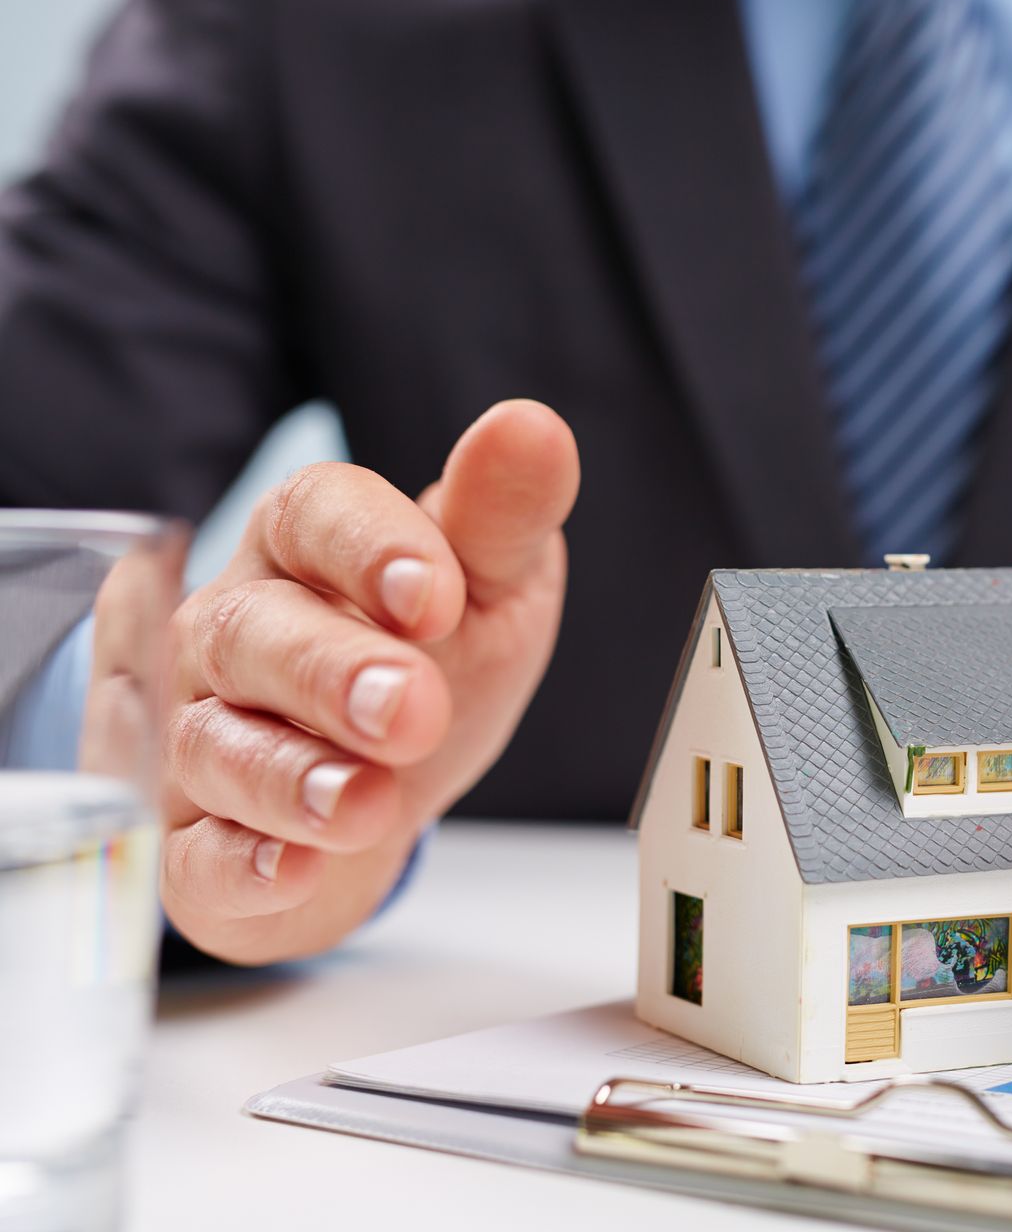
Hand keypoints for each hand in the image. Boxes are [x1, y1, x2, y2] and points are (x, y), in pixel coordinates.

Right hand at [158, 400, 579, 962]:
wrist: (387, 787)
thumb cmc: (429, 660)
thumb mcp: (487, 587)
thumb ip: (501, 516)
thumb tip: (533, 425)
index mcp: (306, 547)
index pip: (312, 514)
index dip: (369, 549)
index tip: (435, 594)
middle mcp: (236, 632)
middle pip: (251, 632)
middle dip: (331, 672)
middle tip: (411, 710)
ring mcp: (204, 736)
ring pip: (216, 745)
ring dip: (290, 777)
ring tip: (366, 803)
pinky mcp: (198, 842)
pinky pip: (196, 854)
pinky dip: (242, 865)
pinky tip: (295, 869)